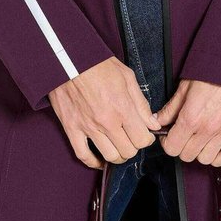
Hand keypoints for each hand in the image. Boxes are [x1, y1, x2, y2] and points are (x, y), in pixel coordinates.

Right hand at [48, 57, 162, 168]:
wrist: (67, 59)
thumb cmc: (97, 63)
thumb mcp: (127, 76)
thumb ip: (141, 103)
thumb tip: (152, 122)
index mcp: (122, 108)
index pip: (142, 139)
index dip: (146, 138)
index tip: (144, 133)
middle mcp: (106, 121)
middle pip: (128, 151)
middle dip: (133, 146)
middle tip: (131, 137)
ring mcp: (88, 127)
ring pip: (110, 156)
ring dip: (117, 154)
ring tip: (118, 145)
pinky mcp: (72, 128)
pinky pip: (83, 155)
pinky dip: (93, 162)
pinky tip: (100, 159)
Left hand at [153, 79, 220, 165]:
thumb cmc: (212, 72)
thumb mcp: (185, 86)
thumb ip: (171, 107)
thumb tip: (157, 120)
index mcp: (191, 117)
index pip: (172, 147)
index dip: (167, 143)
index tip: (169, 136)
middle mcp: (207, 128)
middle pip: (187, 156)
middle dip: (182, 147)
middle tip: (183, 135)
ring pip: (205, 159)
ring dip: (199, 152)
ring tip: (199, 140)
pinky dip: (219, 156)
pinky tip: (214, 146)